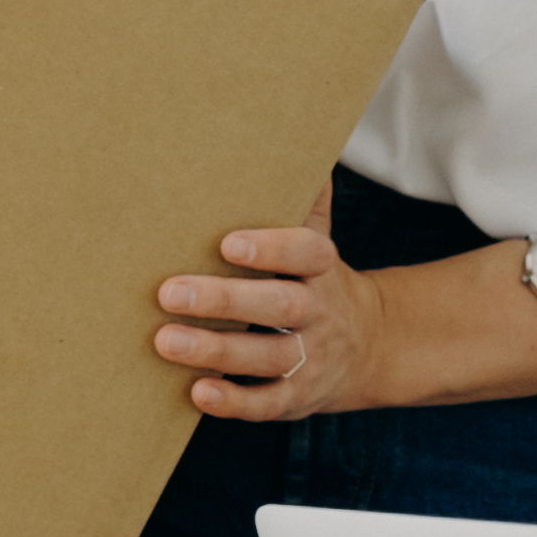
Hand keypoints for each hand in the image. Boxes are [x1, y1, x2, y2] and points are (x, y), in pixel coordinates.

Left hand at [158, 207, 386, 420]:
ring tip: (165, 340)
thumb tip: (287, 132)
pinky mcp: (296, 397)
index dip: (271, 248)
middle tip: (170, 292)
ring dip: (216, 351)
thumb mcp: (319, 241)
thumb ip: (303, 199)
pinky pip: (267, 404)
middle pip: (280, 307)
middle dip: (226, 301)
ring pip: (268, 357)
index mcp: (322, 269)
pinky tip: (197, 392)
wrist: (370, 348)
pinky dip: (234, 401)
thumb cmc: (321, 284)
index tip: (228, 243)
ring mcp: (310, 358)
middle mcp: (319, 314)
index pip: (306, 253)